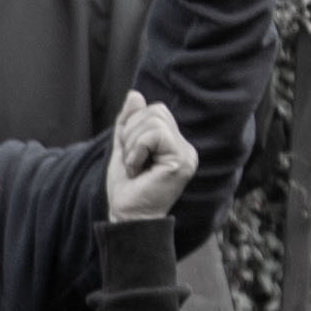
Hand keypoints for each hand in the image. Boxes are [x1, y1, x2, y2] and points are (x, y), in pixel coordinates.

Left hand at [106, 92, 197, 226]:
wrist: (127, 216)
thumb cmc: (126, 188)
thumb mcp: (124, 147)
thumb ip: (129, 122)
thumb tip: (135, 94)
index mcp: (174, 143)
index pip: (155, 110)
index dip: (133, 126)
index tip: (130, 155)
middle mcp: (185, 147)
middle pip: (155, 111)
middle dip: (132, 133)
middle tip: (131, 162)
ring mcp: (186, 154)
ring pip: (154, 121)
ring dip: (133, 145)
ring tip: (135, 167)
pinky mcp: (182, 161)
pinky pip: (155, 135)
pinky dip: (137, 150)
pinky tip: (138, 170)